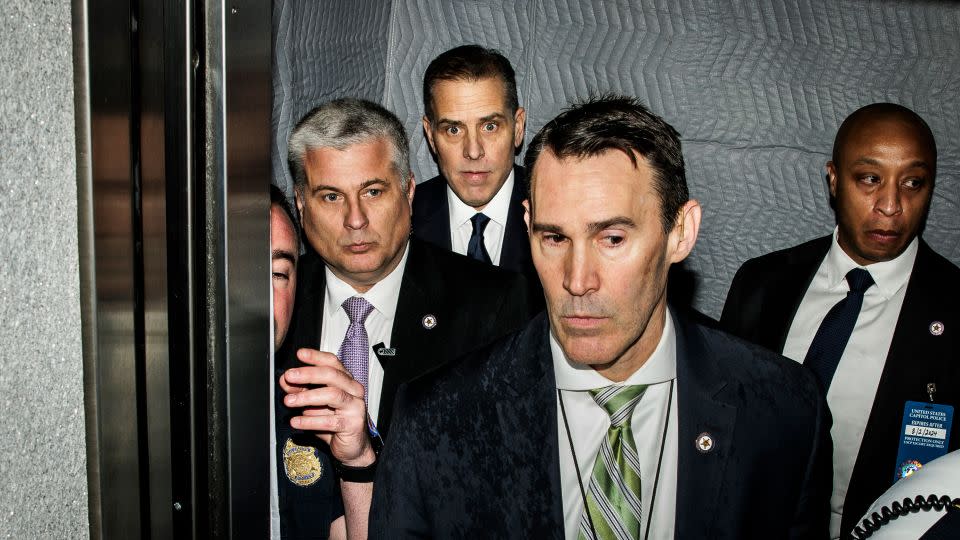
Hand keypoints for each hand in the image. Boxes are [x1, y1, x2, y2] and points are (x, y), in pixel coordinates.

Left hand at [280, 348, 374, 466]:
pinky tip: (296, 421)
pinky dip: (309, 421)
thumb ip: (301, 390)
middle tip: (290, 376)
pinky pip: (329, 420)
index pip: (332, 363)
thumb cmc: (335, 422)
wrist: (352, 447)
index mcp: (346, 381)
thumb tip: (285, 380)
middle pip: (332, 375)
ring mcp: (355, 406)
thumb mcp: (314, 404)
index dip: (316, 357)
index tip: (300, 354)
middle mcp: (354, 390)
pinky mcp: (353, 424)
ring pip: (332, 394)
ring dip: (307, 396)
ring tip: (289, 401)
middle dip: (308, 374)